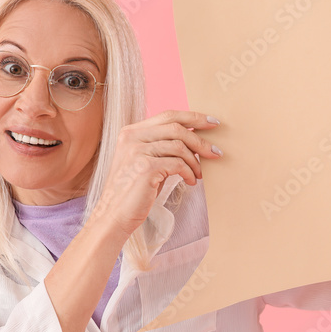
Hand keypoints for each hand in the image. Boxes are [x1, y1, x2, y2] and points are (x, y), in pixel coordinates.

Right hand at [92, 110, 221, 237]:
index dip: (193, 117)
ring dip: (195, 161)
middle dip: (200, 139)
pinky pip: (178, 164)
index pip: (168, 116)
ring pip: (179, 146)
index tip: (212, 122)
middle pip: (176, 127)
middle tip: (216, 152)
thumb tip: (194, 138)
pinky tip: (191, 182)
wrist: (114, 215)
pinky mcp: (145, 167)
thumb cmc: (133, 192)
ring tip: (200, 174)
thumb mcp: (144, 162)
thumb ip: (161, 146)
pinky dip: (189, 173)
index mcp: (131, 132)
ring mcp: (137, 151)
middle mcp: (132, 137)